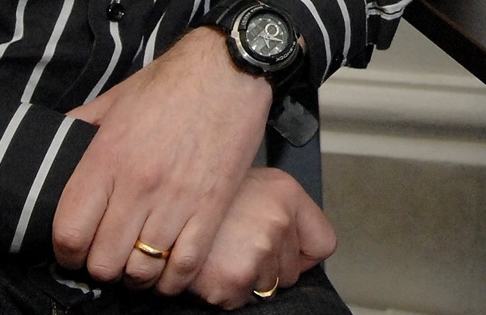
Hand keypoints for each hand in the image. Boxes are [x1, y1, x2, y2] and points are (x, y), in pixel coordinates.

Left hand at [53, 29, 269, 289]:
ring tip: (139, 263)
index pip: (69, 233)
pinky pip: (186, 265)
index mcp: (107, 157)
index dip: (66, 253)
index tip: (74, 251)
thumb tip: (55, 149)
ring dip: (137, 275)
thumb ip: (80, 127)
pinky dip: (173, 279)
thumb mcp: (114, 98)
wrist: (230, 66)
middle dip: (101, 267)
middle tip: (109, 256)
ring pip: (143, 269)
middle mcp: (138, 184)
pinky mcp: (213, 205)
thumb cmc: (171, 81)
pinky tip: (169, 270)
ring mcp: (178, 198)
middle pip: (104, 261)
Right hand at [183, 166, 336, 309]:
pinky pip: (240, 301)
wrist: (161, 205)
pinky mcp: (234, 280)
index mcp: (287, 194)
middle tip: (238, 245)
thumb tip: (301, 248)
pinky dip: (224, 292)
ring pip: (267, 289)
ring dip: (245, 280)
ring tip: (223, 253)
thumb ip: (285, 211)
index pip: (323, 244)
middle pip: (293, 272)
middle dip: (268, 267)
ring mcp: (257, 252)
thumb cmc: (207, 195)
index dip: (303, 253)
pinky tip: (211, 266)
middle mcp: (277, 221)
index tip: (286, 251)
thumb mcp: (257, 185)